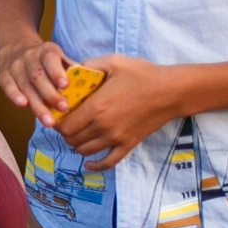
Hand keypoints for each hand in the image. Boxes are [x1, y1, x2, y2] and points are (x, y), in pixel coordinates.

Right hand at [0, 35, 72, 123]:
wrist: (17, 51)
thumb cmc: (47, 62)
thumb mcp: (60, 60)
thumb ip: (72, 72)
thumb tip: (90, 88)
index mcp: (47, 51)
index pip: (51, 59)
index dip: (57, 72)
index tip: (65, 85)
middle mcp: (29, 57)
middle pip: (38, 76)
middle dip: (51, 94)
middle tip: (63, 109)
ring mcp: (15, 67)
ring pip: (25, 85)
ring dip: (37, 104)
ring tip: (48, 121)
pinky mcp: (4, 76)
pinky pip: (8, 86)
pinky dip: (14, 96)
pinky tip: (23, 105)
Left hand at [49, 54, 180, 169]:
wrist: (171, 91)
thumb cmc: (143, 74)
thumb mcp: (113, 62)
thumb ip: (89, 65)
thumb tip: (72, 71)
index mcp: (96, 107)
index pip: (64, 125)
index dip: (57, 122)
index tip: (58, 115)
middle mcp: (103, 126)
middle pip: (71, 139)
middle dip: (64, 132)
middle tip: (66, 123)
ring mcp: (116, 138)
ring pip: (85, 151)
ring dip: (76, 145)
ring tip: (76, 135)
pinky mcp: (128, 145)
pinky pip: (107, 163)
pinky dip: (95, 165)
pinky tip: (88, 162)